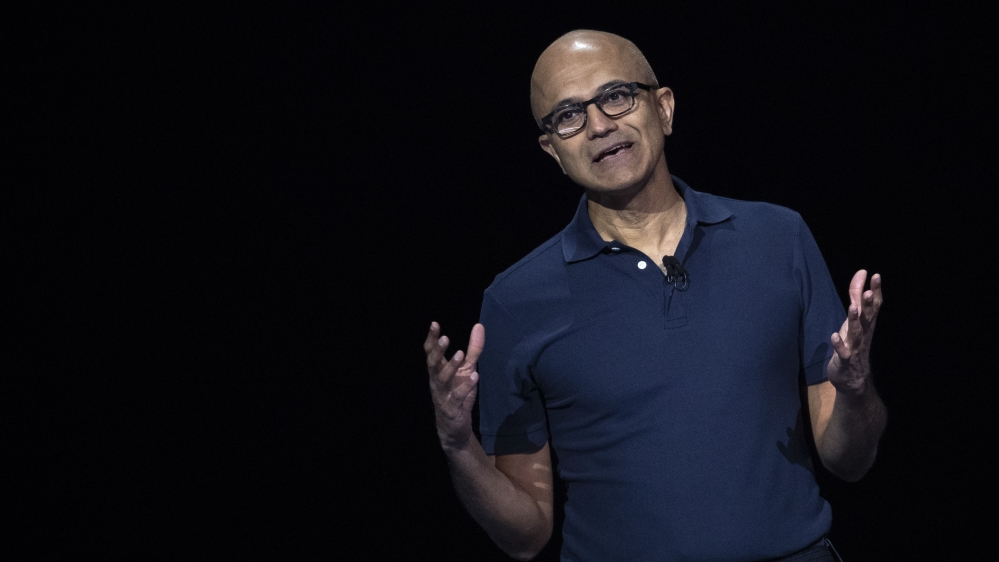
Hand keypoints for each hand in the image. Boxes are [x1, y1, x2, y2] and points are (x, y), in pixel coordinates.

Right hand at [424, 322, 485, 451]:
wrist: (454, 428)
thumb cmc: (458, 394)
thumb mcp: (468, 369)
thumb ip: (473, 349)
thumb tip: (479, 326)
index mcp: (438, 371)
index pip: (431, 353)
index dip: (432, 339)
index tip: (434, 324)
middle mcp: (437, 381)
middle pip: (433, 364)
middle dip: (438, 351)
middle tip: (445, 338)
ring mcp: (443, 395)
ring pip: (443, 380)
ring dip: (451, 367)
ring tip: (460, 354)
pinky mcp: (452, 408)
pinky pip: (457, 397)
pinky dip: (465, 387)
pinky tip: (474, 377)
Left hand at [827, 270, 882, 393]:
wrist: (853, 378)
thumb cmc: (853, 343)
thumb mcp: (854, 318)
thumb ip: (856, 296)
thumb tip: (862, 272)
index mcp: (867, 323)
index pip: (874, 305)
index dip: (875, 291)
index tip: (876, 275)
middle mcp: (864, 334)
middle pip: (868, 317)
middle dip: (868, 305)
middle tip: (869, 292)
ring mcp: (855, 347)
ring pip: (856, 333)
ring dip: (854, 321)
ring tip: (852, 308)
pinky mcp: (845, 360)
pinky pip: (843, 353)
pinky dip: (839, 345)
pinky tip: (833, 336)